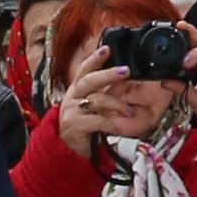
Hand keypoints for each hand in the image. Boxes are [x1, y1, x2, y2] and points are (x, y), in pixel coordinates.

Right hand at [58, 61, 179, 151]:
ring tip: (131, 111)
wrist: (65, 147)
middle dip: (108, 74)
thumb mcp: (89, 104)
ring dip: (117, 104)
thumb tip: (122, 78)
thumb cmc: (81, 123)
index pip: (84, 70)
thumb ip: (101, 92)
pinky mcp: (76, 126)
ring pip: (96, 101)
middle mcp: (73, 97)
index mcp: (76, 89)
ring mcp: (72, 111)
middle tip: (126, 70)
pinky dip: (112, 123)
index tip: (107, 49)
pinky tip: (121, 126)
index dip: (95, 59)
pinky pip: (98, 121)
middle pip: (89, 81)